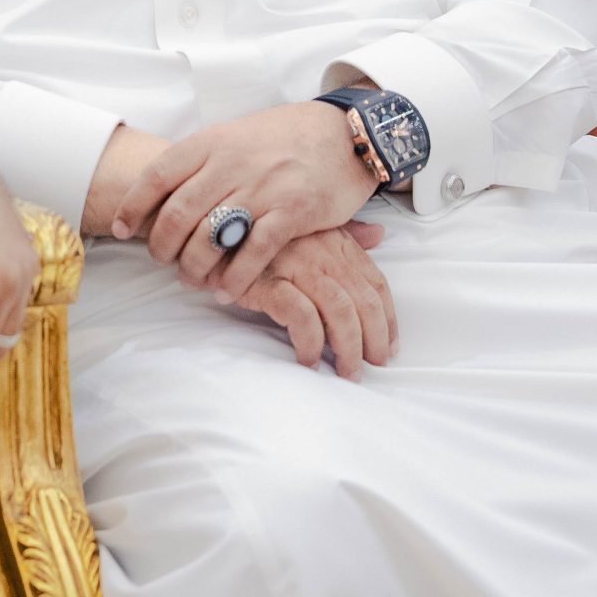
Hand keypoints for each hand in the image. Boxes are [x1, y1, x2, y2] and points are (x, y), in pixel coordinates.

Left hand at [111, 101, 375, 298]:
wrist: (343, 133)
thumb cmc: (283, 139)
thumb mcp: (234, 136)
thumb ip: (202, 161)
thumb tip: (161, 189)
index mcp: (211, 143)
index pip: (158, 174)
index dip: (133, 205)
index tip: (121, 229)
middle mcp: (231, 163)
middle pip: (179, 213)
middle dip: (162, 245)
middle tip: (161, 261)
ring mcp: (262, 187)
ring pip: (211, 236)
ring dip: (195, 267)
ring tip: (192, 280)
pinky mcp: (293, 211)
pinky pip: (254, 252)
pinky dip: (236, 277)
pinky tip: (228, 291)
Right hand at [228, 221, 397, 378]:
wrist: (208, 230)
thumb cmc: (259, 233)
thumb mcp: (307, 225)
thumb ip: (344, 233)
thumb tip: (377, 234)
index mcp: (335, 239)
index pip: (375, 283)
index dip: (388, 319)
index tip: (388, 346)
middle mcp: (320, 251)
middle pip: (362, 301)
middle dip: (373, 340)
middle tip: (369, 367)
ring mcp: (294, 264)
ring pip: (339, 311)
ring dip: (347, 348)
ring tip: (344, 371)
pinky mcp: (267, 281)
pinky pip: (301, 316)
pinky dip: (310, 341)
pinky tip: (308, 358)